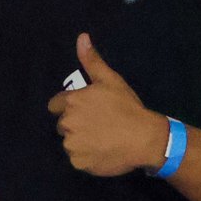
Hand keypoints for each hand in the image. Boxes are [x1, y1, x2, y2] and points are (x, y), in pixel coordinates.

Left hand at [47, 34, 169, 176]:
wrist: (145, 138)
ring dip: (80, 141)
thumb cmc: (127, 107)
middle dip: (75, 124)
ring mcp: (72, 145)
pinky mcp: (79, 163)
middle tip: (98, 124)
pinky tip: (102, 151)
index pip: (55, 105)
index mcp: (72, 102)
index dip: (69, 107)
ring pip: (70, 142)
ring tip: (102, 139)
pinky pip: (77, 159)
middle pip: (62, 125)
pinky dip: (87, 157)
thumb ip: (92, 60)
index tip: (86, 111)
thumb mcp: (110, 80)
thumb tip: (81, 37)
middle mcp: (67, 123)